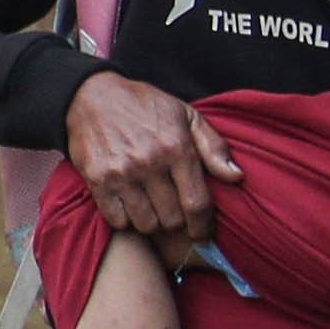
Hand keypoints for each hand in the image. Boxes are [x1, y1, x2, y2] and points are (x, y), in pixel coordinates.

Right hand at [60, 71, 237, 245]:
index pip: (197, 203)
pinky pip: (118, 221)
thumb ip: (214, 146)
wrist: (92, 96)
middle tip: (173, 213)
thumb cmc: (145, 106)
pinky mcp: (98, 180)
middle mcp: (150, 162)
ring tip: (151, 208)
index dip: (203, 225)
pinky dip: (126, 219)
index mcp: (177, 147)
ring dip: (151, 221)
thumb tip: (236, 177)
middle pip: (172, 219)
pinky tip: (129, 205)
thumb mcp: (186, 115)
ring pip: (146, 224)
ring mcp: (122, 173)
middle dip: (176, 221)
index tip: (202, 232)